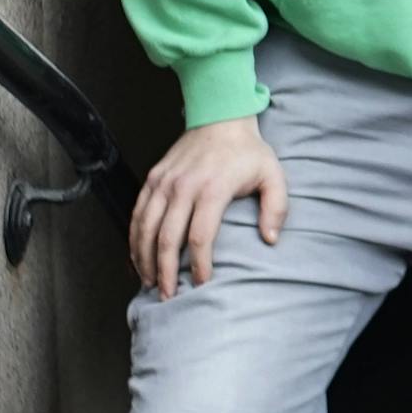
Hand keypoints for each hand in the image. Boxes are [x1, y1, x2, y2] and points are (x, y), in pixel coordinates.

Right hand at [129, 115, 287, 299]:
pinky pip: (138, 213)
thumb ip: (276, 207)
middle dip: (166, 271)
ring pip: (146, 228)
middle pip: (167, 238)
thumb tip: (271, 239)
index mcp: (213, 188)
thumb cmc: (248, 151)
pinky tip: (138, 256)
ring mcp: (164, 182)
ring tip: (150, 282)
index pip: (201, 236)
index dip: (199, 264)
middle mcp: (184, 187)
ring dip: (144, 259)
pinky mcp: (153, 178)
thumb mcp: (272, 175)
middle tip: (168, 294)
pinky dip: (134, 238)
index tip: (202, 282)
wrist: (221, 118)